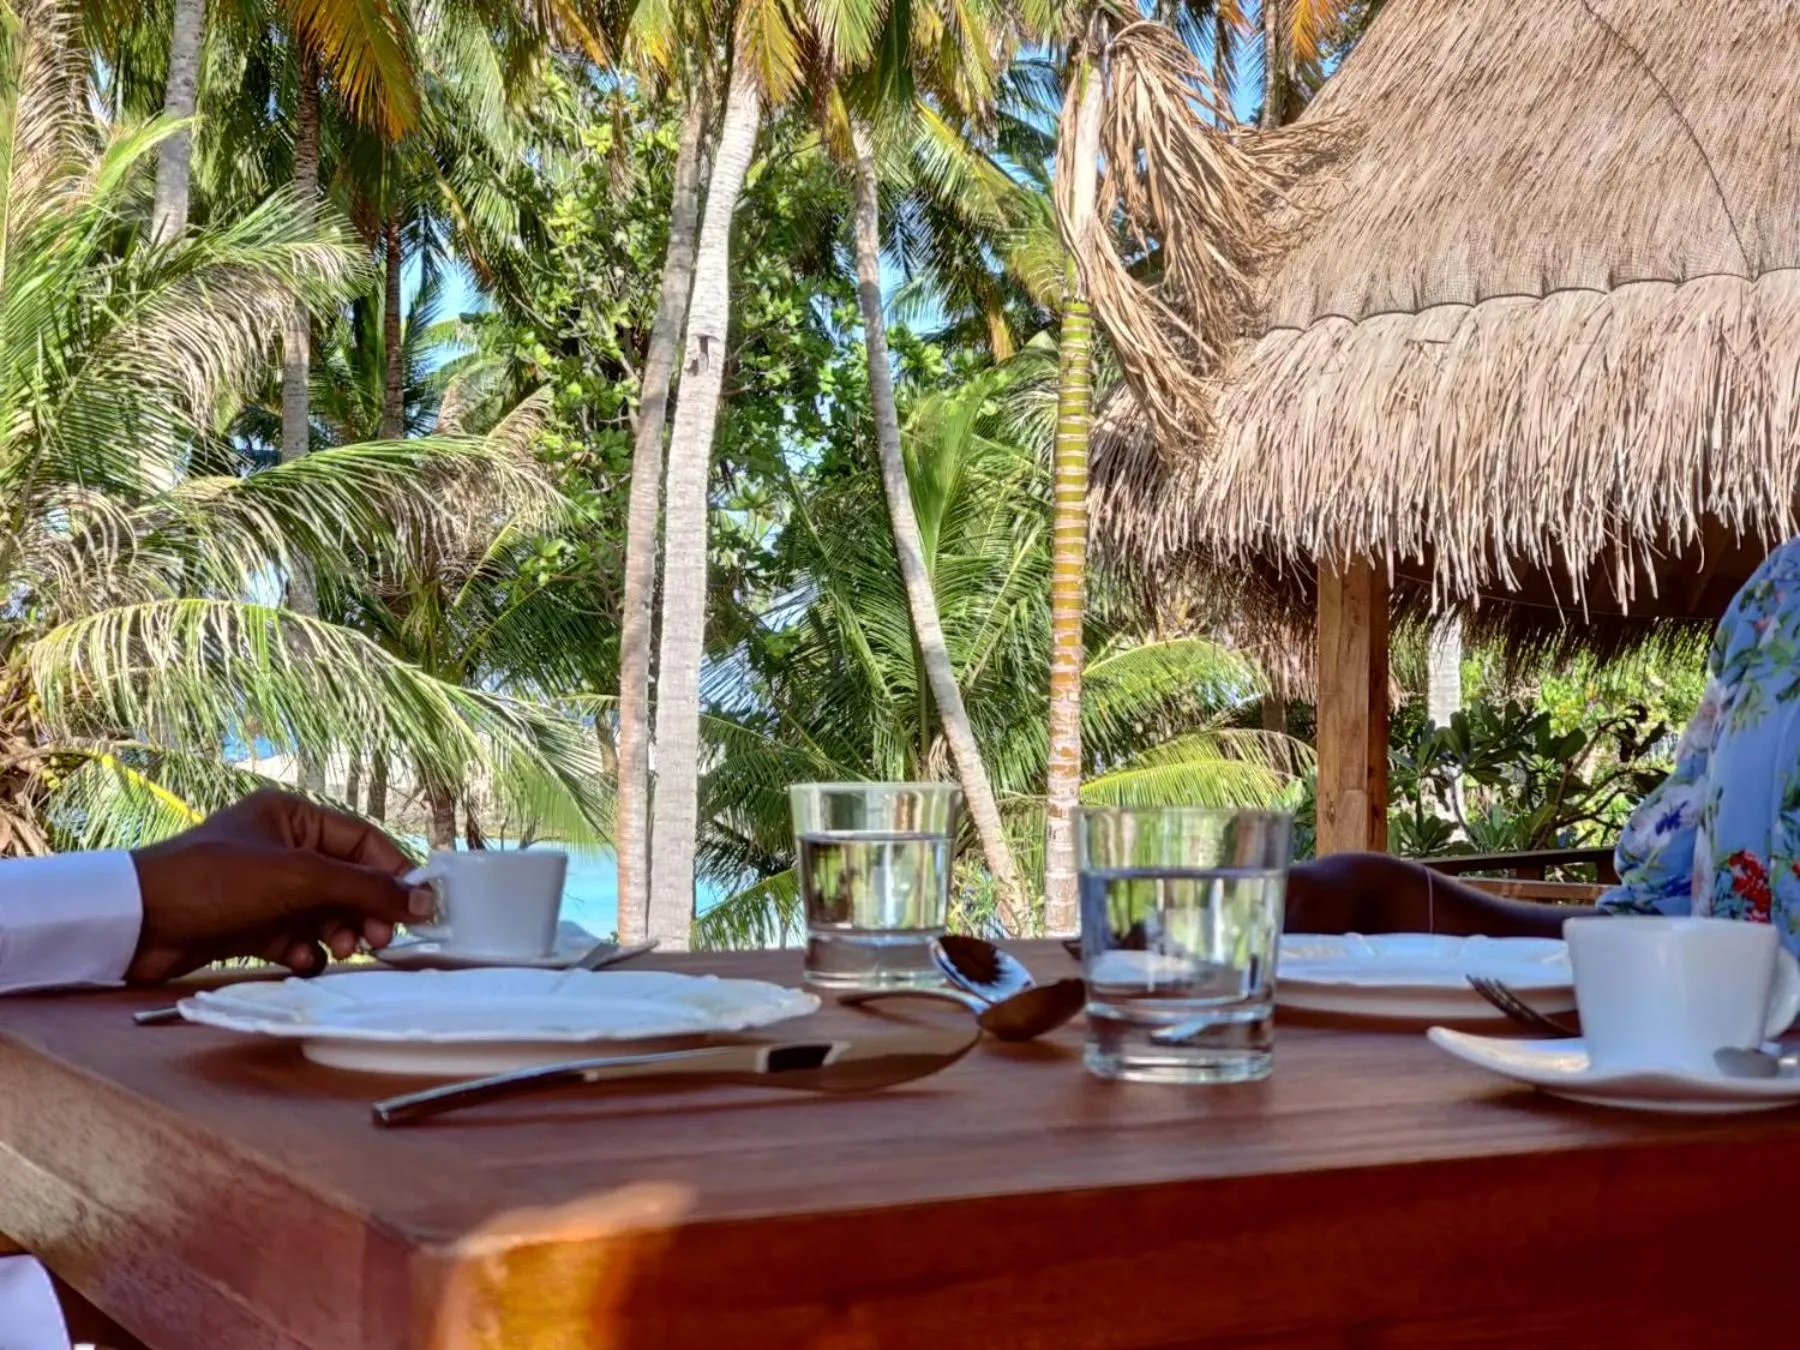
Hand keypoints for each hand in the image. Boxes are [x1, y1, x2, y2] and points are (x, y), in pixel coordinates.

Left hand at [127, 789, 433, 983]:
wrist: (136, 923)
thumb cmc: (213, 881)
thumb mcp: (299, 878)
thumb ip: (366, 889)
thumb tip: (423, 900)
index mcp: (292, 816)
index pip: (362, 841)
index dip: (393, 873)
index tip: (419, 907)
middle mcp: (281, 847)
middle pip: (347, 881)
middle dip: (365, 911)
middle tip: (379, 940)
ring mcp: (264, 888)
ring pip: (323, 912)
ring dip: (338, 934)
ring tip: (342, 950)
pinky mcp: (248, 924)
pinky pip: (295, 937)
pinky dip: (304, 951)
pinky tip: (299, 961)